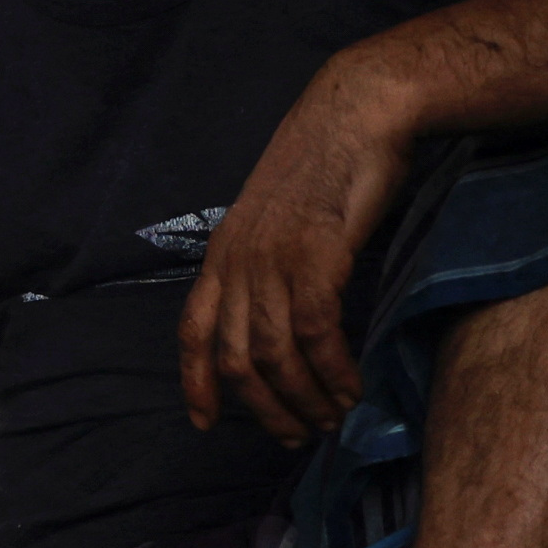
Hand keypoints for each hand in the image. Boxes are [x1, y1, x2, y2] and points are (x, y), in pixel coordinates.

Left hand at [179, 69, 416, 442]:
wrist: (356, 113)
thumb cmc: (326, 164)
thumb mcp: (277, 218)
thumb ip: (268, 264)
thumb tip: (283, 315)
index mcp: (222, 253)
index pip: (192, 331)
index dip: (195, 382)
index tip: (205, 422)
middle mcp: (238, 261)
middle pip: (235, 359)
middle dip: (265, 408)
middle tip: (298, 435)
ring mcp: (273, 259)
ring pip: (274, 355)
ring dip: (304, 400)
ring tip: (331, 421)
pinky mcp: (315, 256)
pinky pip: (316, 334)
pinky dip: (333, 371)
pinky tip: (352, 389)